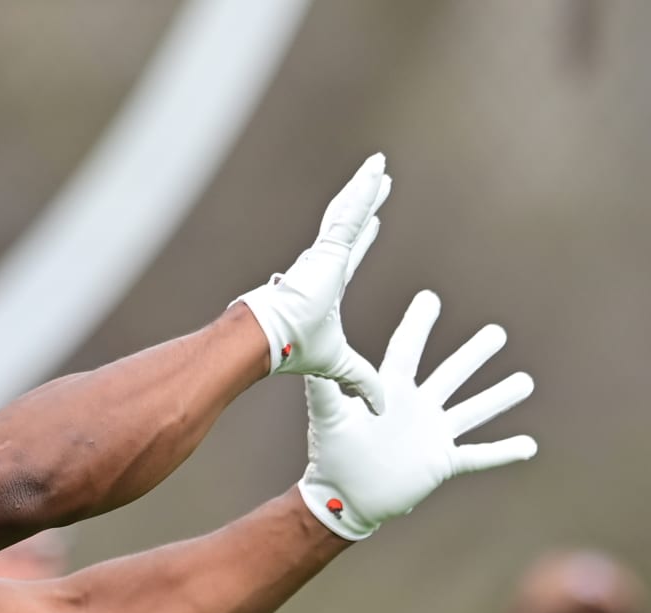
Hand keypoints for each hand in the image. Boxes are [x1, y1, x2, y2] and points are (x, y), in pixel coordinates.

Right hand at [234, 153, 391, 406]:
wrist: (269, 341)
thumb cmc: (295, 351)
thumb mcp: (341, 364)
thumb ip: (362, 379)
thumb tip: (381, 407)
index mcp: (325, 288)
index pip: (349, 257)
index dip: (363, 239)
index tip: (375, 222)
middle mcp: (322, 265)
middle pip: (350, 225)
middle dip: (366, 204)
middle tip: (381, 179)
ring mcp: (322, 254)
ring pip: (349, 212)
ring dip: (366, 188)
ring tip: (382, 166)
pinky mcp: (324, 249)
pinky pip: (349, 213)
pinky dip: (364, 192)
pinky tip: (378, 171)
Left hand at [299, 290, 536, 538]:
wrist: (341, 500)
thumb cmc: (331, 459)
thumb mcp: (329, 420)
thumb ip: (325, 392)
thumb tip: (311, 364)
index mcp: (391, 393)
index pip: (408, 350)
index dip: (419, 324)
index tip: (430, 297)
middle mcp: (417, 408)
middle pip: (452, 374)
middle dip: (475, 354)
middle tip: (498, 332)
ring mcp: (432, 435)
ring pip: (473, 410)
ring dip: (499, 396)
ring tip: (526, 381)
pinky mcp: (441, 463)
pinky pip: (479, 456)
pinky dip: (503, 451)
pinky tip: (528, 445)